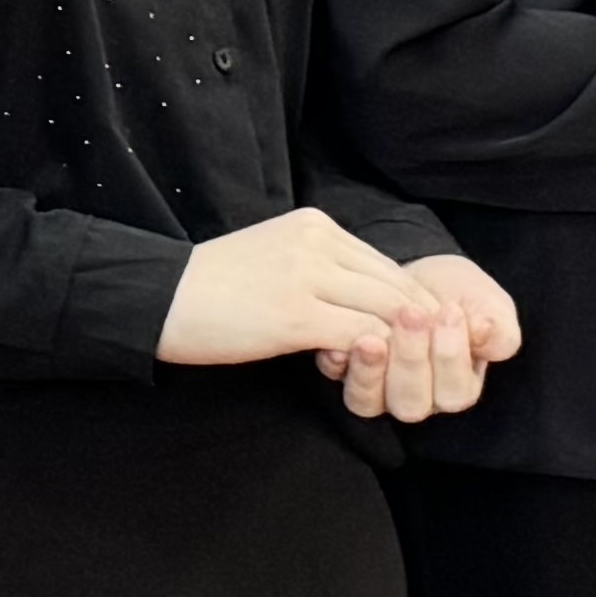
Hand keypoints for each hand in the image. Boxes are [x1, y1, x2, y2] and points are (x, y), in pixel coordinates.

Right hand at [161, 207, 424, 372]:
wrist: (160, 297)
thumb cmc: (213, 286)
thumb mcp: (276, 256)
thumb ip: (322, 269)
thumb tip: (366, 303)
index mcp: (315, 225)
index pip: (386, 264)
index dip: (413, 302)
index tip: (425, 333)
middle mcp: (317, 241)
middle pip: (394, 285)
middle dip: (420, 325)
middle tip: (435, 358)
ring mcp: (307, 277)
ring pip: (384, 310)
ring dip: (401, 344)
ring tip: (407, 371)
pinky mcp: (295, 315)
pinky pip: (358, 336)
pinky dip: (371, 357)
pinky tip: (366, 372)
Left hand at [326, 249, 520, 421]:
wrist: (419, 275)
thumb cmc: (459, 295)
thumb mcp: (488, 306)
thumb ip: (497, 329)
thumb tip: (487, 332)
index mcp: (456, 389)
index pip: (454, 391)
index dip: (451, 354)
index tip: (450, 311)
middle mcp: (416, 398)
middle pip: (411, 403)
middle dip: (411, 360)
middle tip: (411, 316)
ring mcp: (378, 390)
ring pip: (370, 402)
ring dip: (370, 371)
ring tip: (372, 338)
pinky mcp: (346, 372)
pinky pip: (337, 383)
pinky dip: (337, 366)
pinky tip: (337, 344)